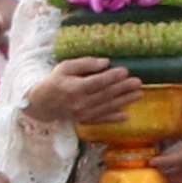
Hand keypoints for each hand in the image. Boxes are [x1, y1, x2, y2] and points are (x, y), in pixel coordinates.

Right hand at [21, 57, 138, 126]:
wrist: (43, 103)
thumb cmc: (55, 81)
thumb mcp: (65, 67)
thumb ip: (85, 64)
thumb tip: (106, 62)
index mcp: (74, 88)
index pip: (98, 82)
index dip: (112, 77)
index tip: (125, 71)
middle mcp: (80, 103)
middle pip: (106, 95)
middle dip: (123, 88)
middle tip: (138, 82)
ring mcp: (83, 114)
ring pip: (107, 107)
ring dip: (124, 101)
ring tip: (138, 94)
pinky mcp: (84, 121)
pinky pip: (101, 120)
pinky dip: (114, 118)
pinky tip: (126, 115)